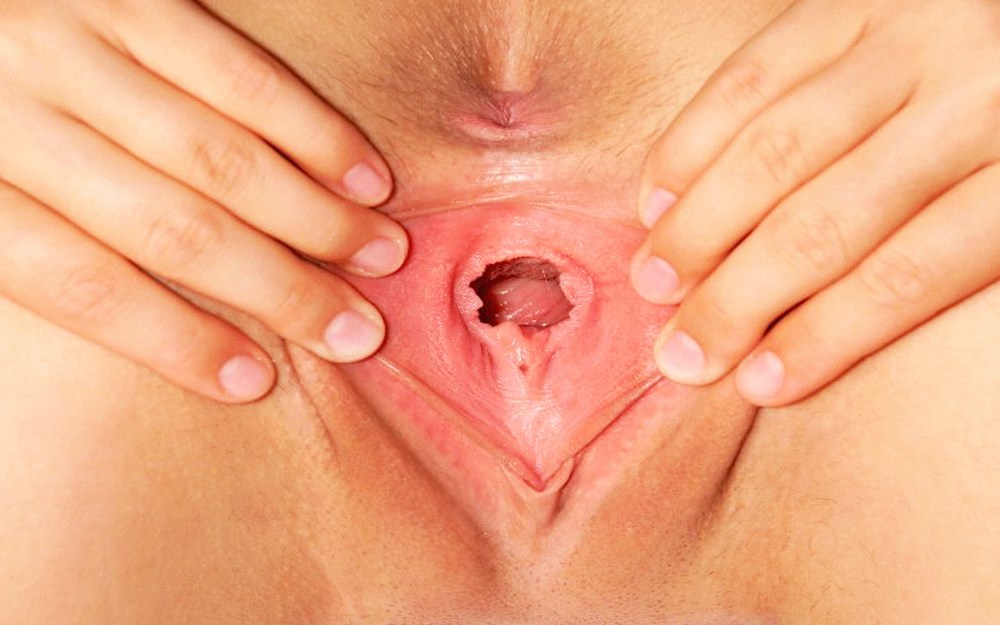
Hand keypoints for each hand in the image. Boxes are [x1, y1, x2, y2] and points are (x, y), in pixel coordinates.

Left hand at [0, 0, 407, 401]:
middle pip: (172, 230)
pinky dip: (311, 129)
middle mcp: (11, 115)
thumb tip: (136, 323)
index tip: (253, 383)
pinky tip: (364, 174)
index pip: (80, 285)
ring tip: (383, 255)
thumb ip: (27, 244)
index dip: (175, 342)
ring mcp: (70, 41)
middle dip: (279, 291)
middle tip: (357, 333)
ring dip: (315, 217)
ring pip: (218, 156)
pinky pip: (238, 70)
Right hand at [631, 0, 999, 405]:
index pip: (910, 274)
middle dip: (737, 299)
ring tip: (651, 284)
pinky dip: (691, 142)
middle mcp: (971, 97)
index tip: (755, 384)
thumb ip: (956, 258)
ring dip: (698, 229)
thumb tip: (820, 333)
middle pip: (826, 223)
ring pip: (774, 151)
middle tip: (679, 355)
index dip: (822, 339)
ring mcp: (907, 33)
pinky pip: (749, 74)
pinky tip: (656, 199)